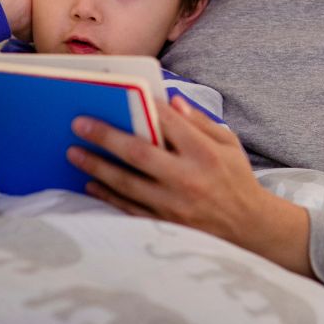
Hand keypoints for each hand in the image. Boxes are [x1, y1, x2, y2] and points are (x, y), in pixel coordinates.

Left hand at [67, 96, 312, 276]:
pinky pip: (129, 209)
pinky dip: (108, 196)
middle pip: (138, 154)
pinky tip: (90, 184)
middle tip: (79, 124)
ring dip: (97, 167)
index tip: (119, 94)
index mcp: (204, 153)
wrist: (250, 230)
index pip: (168, 123)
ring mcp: (174, 206)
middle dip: (106, 137)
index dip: (143, 107)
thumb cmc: (236, 179)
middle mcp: (187, 179)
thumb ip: (199, 122)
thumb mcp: (228, 143)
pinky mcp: (166, 226)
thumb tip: (171, 102)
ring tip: (73, 152)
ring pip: (127, 183)